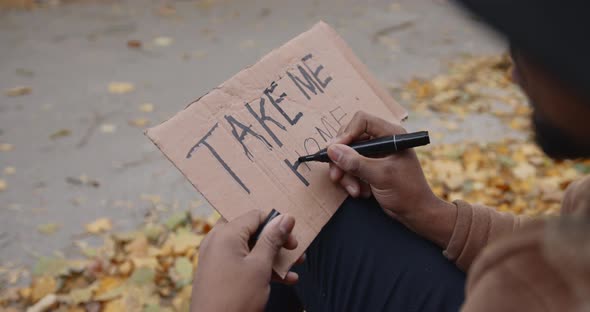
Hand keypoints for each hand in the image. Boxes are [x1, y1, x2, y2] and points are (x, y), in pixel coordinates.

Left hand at [191, 210, 300, 311]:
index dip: (276, 223)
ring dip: (273, 257)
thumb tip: (285, 218)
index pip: (255, 215)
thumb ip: (273, 240)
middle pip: (253, 231)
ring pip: (250, 249)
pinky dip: (260, 268)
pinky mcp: (218, 273)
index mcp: (225, 234)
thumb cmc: (235, 299)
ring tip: (294, 268)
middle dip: (277, 242)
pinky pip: (242, 263)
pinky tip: (284, 280)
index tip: (293, 236)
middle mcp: (217, 241)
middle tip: (295, 251)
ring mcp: (216, 258)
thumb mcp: (260, 266)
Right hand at [327, 111, 455, 246]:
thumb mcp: (380, 176)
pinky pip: (351, 166)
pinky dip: (351, 179)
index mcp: (391, 134)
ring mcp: (376, 153)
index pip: (362, 121)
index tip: (336, 151)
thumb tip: (332, 149)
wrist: (416, 213)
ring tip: (354, 190)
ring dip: (346, 173)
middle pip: (350, 138)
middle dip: (342, 159)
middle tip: (337, 176)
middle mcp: (382, 139)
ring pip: (347, 154)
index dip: (346, 133)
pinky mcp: (370, 165)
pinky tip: (359, 191)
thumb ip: (356, 162)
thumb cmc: (407, 192)